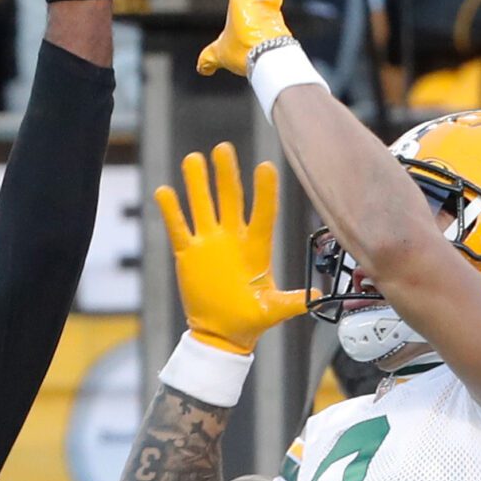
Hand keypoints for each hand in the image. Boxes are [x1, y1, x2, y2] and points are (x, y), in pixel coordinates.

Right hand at [153, 144, 306, 354]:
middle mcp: (233, 238)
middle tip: (223, 148)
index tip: (265, 167)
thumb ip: (292, 302)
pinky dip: (171, 210)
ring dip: (197, 183)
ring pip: (202, 206)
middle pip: (230, 199)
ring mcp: (209, 244)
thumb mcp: (273, 311)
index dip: (264, 191)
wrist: (222, 333)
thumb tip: (317, 299)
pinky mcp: (188, 255)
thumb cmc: (250, 320)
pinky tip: (164, 191)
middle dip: (226, 174)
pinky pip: (178, 228)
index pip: (263, 213)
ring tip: (193, 159)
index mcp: (257, 247)